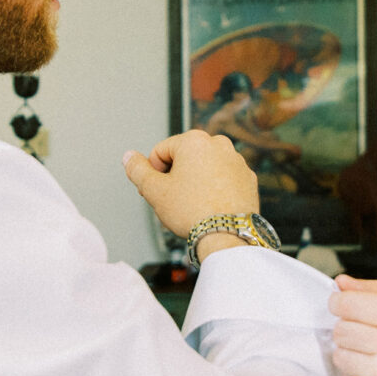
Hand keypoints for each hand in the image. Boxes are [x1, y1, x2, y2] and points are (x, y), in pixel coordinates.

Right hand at [123, 130, 260, 237]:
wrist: (228, 235)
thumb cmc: (193, 212)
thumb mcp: (154, 191)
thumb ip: (137, 170)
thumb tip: (129, 157)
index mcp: (194, 140)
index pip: (160, 151)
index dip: (154, 173)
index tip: (158, 192)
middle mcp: (219, 144)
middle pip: (184, 158)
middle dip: (176, 176)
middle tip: (175, 200)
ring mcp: (236, 160)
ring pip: (205, 168)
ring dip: (196, 182)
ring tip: (194, 205)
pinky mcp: (248, 178)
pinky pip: (223, 179)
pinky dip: (215, 189)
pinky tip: (211, 206)